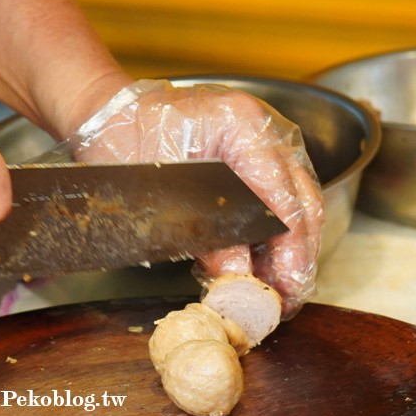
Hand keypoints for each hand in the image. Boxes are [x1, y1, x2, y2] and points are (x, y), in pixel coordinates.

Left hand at [66, 80, 323, 316]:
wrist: (112, 117)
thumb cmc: (125, 140)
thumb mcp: (161, 194)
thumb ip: (206, 235)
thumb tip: (239, 279)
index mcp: (242, 126)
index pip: (284, 196)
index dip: (290, 249)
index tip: (286, 285)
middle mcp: (263, 130)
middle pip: (303, 201)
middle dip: (299, 256)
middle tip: (288, 299)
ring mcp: (263, 142)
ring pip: (297, 203)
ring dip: (290, 250)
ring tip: (277, 291)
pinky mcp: (255, 158)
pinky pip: (277, 200)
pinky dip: (273, 236)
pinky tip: (262, 268)